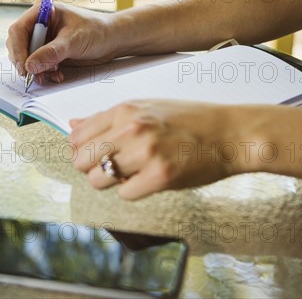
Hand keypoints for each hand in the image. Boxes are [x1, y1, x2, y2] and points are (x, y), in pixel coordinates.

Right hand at [6, 2, 119, 82]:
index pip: (18, 30)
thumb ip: (51, 53)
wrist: (112, 41)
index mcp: (42, 13)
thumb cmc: (96, 31)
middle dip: (26, 62)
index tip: (24, 66)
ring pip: (27, 58)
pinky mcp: (50, 53)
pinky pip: (38, 66)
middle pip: (18, 45)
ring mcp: (44, 40)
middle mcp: (40, 26)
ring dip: (36, 70)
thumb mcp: (73, 41)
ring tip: (51, 75)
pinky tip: (57, 75)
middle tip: (34, 76)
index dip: (18, 49)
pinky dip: (44, 73)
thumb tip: (29, 66)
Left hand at [68, 100, 239, 199]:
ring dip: (111, 182)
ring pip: (98, 179)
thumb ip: (106, 118)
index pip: (76, 136)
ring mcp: (146, 152)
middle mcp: (131, 128)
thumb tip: (72, 124)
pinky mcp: (161, 176)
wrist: (230, 133)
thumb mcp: (145, 108)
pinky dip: (134, 191)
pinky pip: (125, 194)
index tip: (94, 155)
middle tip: (113, 167)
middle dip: (92, 168)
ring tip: (132, 173)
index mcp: (125, 110)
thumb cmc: (190, 120)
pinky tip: (149, 180)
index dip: (81, 150)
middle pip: (81, 160)